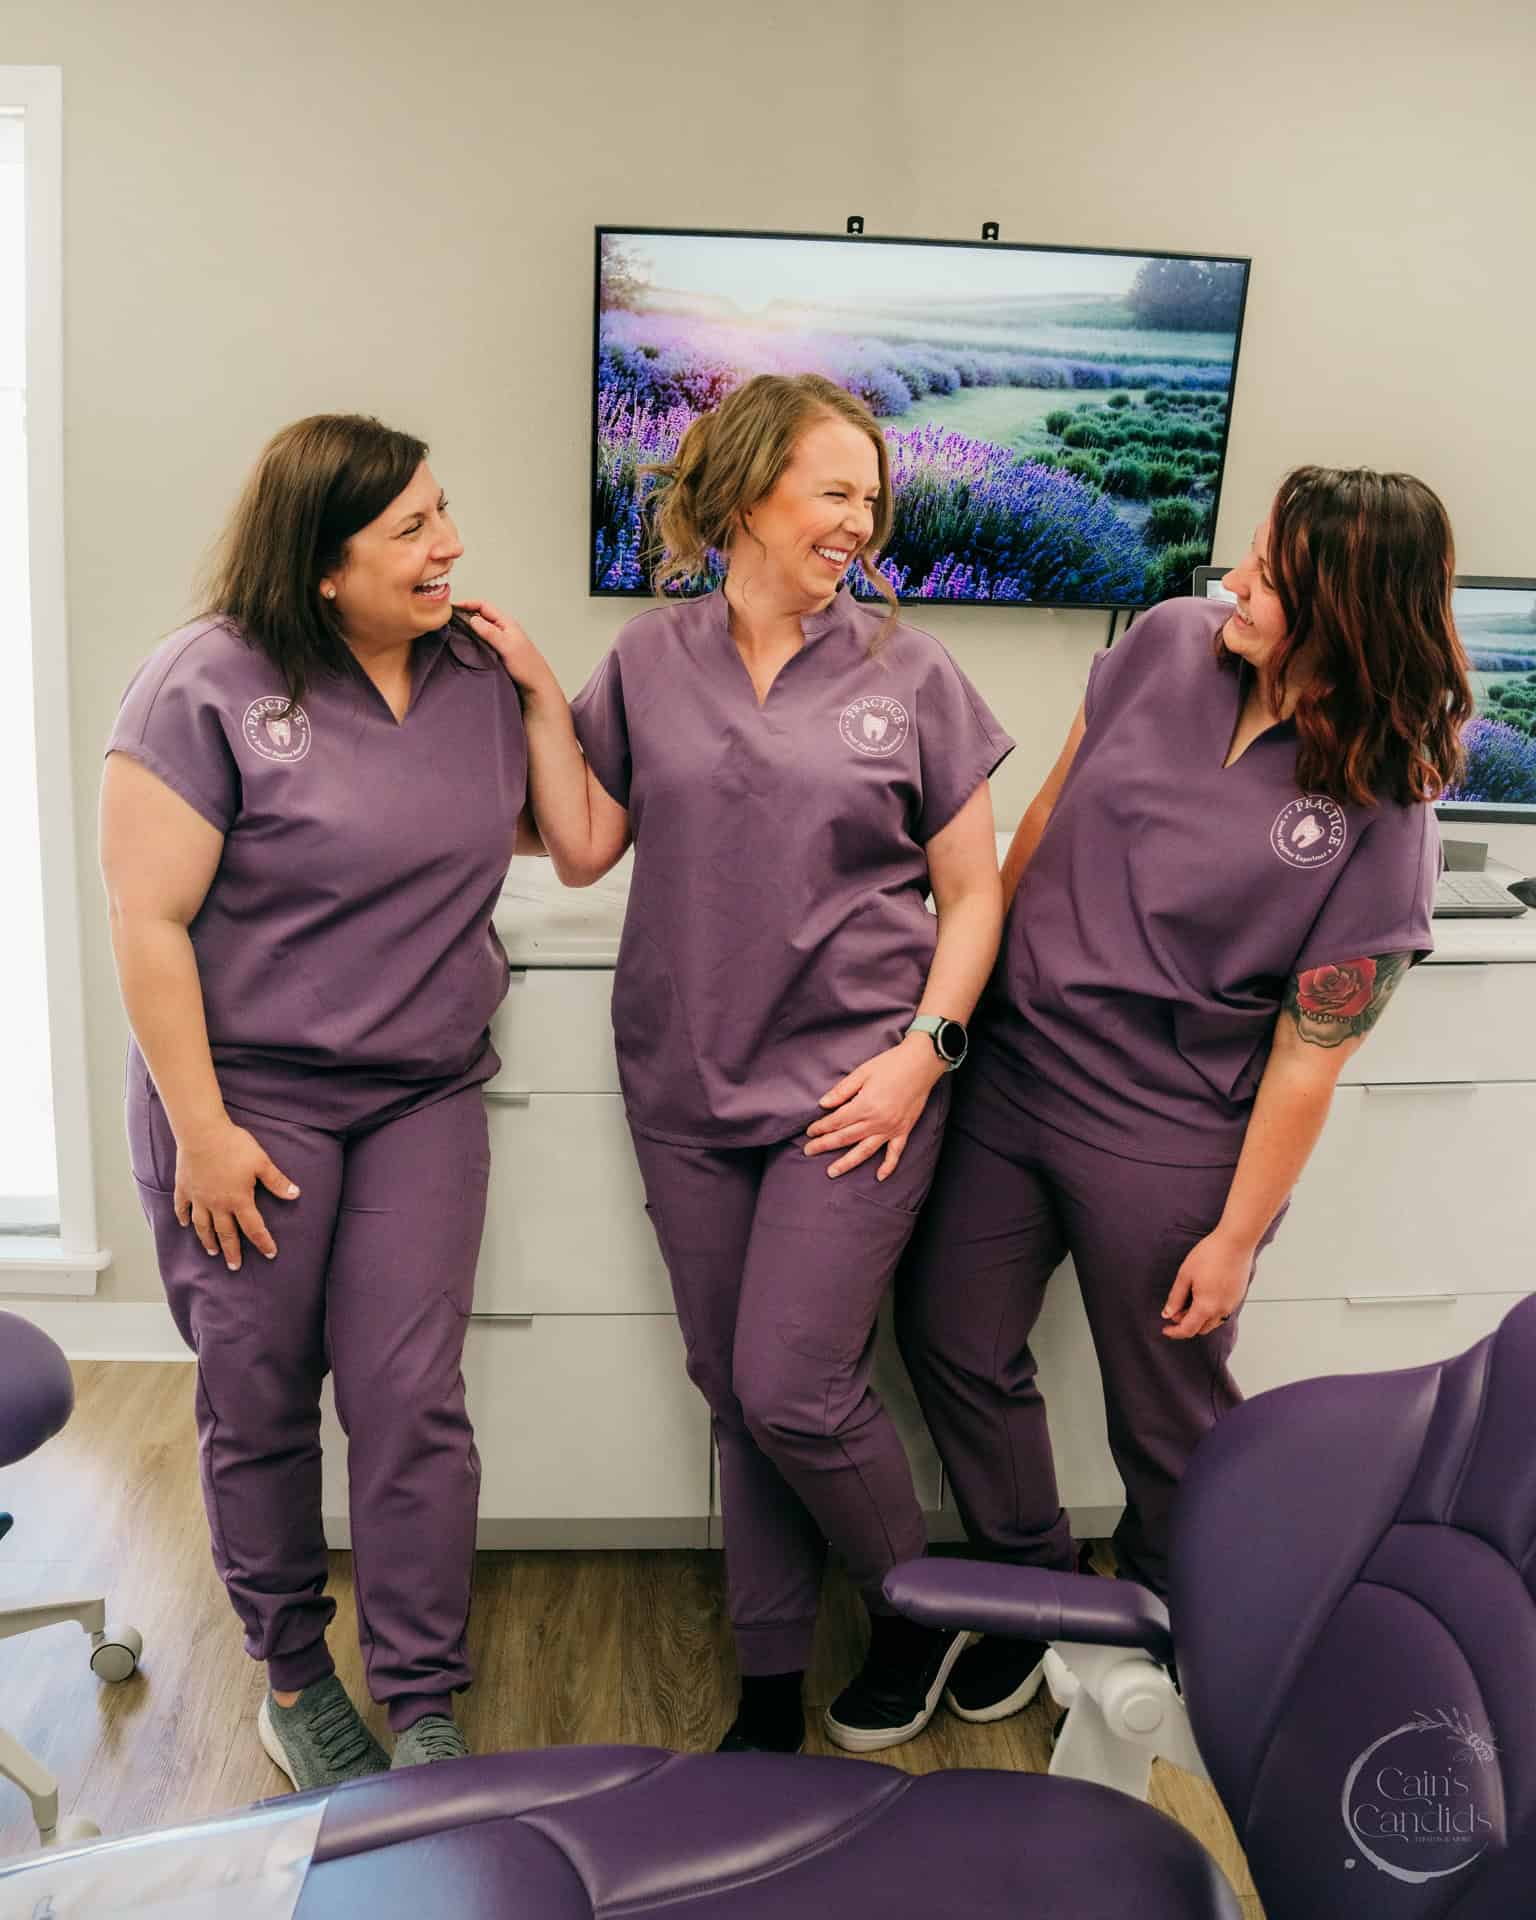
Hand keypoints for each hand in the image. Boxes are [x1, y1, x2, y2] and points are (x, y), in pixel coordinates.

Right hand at [174, 1121, 300, 1269]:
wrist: (202, 1132)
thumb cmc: (234, 1145)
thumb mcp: (262, 1162)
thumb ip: (277, 1181)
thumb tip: (295, 1194)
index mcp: (238, 1200)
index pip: (254, 1227)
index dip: (263, 1242)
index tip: (270, 1253)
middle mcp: (217, 1204)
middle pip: (226, 1234)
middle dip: (232, 1251)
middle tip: (235, 1266)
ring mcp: (198, 1198)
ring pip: (203, 1226)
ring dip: (208, 1241)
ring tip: (212, 1252)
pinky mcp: (184, 1188)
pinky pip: (182, 1207)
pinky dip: (183, 1217)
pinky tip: (184, 1224)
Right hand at [454, 597, 552, 693]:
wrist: (536, 687)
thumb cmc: (527, 667)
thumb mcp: (507, 646)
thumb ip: (490, 632)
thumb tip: (473, 619)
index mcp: (507, 623)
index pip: (484, 606)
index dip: (468, 604)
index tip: (452, 608)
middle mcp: (503, 630)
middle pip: (480, 616)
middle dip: (465, 615)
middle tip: (448, 620)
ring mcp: (500, 641)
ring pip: (480, 629)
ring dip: (468, 628)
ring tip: (452, 632)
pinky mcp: (497, 653)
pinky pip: (481, 641)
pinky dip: (472, 640)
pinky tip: (464, 646)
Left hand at [804, 1035, 946, 1180]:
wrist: (921, 1064)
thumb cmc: (890, 1065)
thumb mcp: (862, 1072)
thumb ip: (842, 1091)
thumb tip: (823, 1104)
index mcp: (864, 1106)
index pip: (836, 1122)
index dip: (821, 1127)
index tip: (809, 1132)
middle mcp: (876, 1121)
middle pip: (845, 1138)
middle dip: (825, 1145)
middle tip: (809, 1151)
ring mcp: (891, 1128)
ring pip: (865, 1151)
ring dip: (847, 1163)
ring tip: (832, 1172)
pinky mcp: (904, 1130)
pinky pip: (895, 1153)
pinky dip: (888, 1166)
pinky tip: (879, 1177)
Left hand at [1160, 1228, 1253, 1339]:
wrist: (1235, 1242)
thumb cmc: (1209, 1255)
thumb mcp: (1185, 1275)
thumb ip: (1176, 1298)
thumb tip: (1168, 1314)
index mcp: (1206, 1307)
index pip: (1188, 1329)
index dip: (1174, 1332)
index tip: (1165, 1329)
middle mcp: (1221, 1310)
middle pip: (1201, 1329)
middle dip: (1187, 1324)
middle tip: (1176, 1310)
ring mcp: (1232, 1305)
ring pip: (1213, 1322)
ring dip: (1200, 1319)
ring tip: (1189, 1302)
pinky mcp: (1238, 1297)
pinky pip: (1223, 1312)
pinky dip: (1212, 1312)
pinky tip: (1205, 1296)